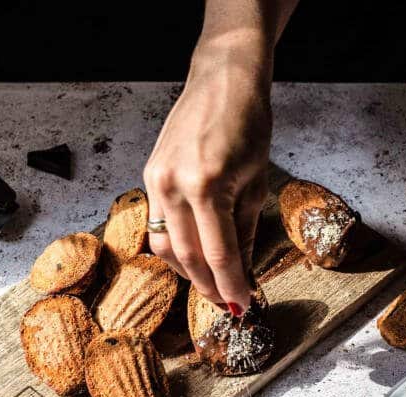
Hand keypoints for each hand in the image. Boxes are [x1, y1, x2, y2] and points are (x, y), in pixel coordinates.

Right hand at [143, 57, 270, 313]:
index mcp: (207, 186)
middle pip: (188, 256)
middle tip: (229, 303)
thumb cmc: (249, 125)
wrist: (222, 80)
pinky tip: (196, 257)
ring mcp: (155, 180)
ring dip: (190, 272)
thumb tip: (244, 272)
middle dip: (209, 285)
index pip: (218, 253)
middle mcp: (174, 185)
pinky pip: (158, 224)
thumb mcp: (256, 183)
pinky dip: (178, 246)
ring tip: (213, 285)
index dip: (231, 285)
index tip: (243, 306)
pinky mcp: (149, 175)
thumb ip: (246, 232)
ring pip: (166, 246)